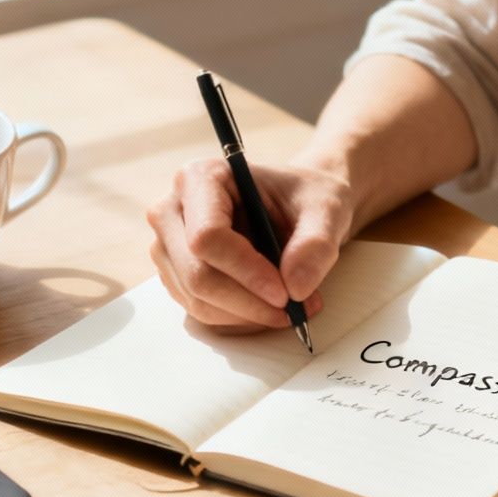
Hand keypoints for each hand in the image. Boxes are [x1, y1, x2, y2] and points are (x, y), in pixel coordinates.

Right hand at [145, 158, 351, 331]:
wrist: (299, 207)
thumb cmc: (306, 198)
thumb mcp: (327, 210)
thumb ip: (316, 244)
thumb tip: (296, 287)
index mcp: (201, 178)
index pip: (207, 235)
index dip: (245, 271)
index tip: (285, 293)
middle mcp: (173, 210)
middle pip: (197, 274)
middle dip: (248, 302)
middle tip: (293, 311)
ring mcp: (170, 246)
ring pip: (198, 299)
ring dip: (247, 315)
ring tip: (292, 307)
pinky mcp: (178, 274)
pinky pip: (202, 310)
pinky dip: (240, 318)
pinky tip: (269, 306)